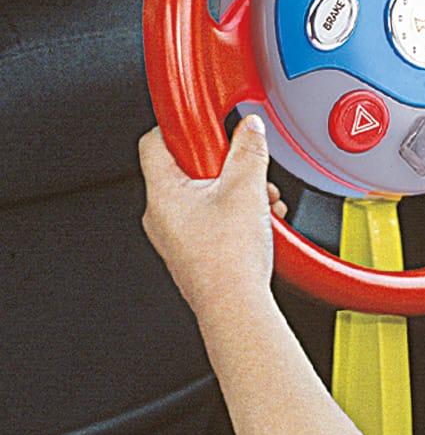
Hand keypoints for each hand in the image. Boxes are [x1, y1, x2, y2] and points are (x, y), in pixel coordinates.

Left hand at [139, 115, 284, 318]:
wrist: (235, 307)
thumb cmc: (228, 261)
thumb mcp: (246, 190)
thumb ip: (249, 151)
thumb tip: (250, 129)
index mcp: (161, 193)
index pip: (156, 141)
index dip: (183, 128)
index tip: (210, 127)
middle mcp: (160, 214)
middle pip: (188, 168)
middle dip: (225, 166)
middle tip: (245, 171)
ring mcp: (174, 235)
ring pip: (203, 195)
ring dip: (235, 192)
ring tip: (259, 202)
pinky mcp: (191, 251)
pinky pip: (208, 219)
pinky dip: (233, 214)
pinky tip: (257, 221)